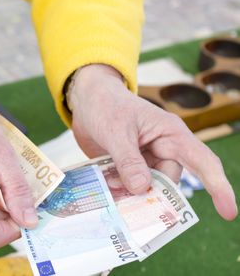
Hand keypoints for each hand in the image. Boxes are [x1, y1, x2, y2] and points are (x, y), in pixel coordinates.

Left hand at [69, 64, 236, 220]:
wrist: (87, 99)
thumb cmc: (106, 105)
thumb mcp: (116, 132)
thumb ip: (128, 160)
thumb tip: (142, 189)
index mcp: (171, 134)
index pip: (203, 162)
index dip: (218, 187)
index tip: (228, 213)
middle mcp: (163, 149)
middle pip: (168, 181)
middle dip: (150, 192)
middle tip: (125, 195)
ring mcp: (146, 159)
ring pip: (148, 187)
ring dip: (130, 191)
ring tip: (109, 183)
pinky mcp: (130, 166)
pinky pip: (132, 185)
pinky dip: (120, 188)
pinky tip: (106, 183)